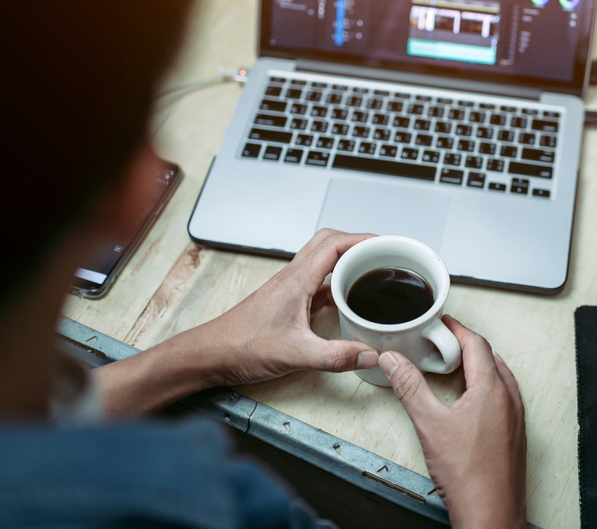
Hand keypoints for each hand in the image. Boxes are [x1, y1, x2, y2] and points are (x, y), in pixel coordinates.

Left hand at [188, 228, 380, 386]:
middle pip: (328, 242)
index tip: (386, 244)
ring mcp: (289, 288)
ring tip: (369, 271)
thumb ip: (335, 357)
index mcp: (296, 280)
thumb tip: (370, 354)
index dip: (363, 239)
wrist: (211, 354)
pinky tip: (346, 300)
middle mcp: (292, 277)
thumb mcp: (295, 355)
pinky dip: (334, 282)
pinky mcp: (286, 301)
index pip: (334, 244)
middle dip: (357, 242)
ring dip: (345, 259)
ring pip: (321, 259)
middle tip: (381, 253)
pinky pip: (316, 281)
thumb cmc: (241, 346)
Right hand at [380, 316, 526, 528]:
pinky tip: (471, 405)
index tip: (444, 324)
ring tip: (457, 370)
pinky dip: (488, 391)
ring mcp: (516, 420)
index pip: (478, 345)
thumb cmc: (469, 477)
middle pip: (491, 359)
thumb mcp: (429, 424)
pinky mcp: (516, 438)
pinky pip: (505, 401)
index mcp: (492, 390)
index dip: (458, 330)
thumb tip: (394, 361)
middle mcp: (510, 401)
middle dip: (468, 347)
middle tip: (446, 344)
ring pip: (501, 381)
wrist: (491, 515)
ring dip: (480, 369)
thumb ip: (410, 388)